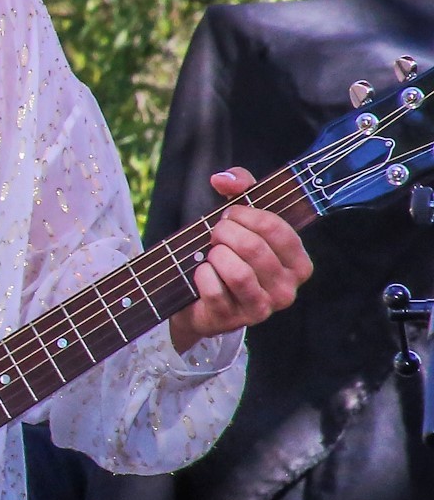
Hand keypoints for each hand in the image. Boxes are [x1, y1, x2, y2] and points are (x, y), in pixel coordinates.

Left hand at [169, 167, 314, 352]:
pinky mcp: (232, 321)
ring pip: (238, 273)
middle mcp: (287, 290)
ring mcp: (261, 309)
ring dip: (216, 255)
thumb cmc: (229, 255)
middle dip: (227, 234)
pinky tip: (201, 273)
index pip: (278, 230)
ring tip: (211, 253)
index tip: (229, 213)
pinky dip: (202, 275)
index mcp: (298, 264)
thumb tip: (222, 179)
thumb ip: (241, 189)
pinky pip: (214, 290)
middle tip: (215, 233)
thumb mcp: (241, 219)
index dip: (247, 215)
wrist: (200, 300)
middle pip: (255, 249)